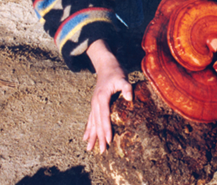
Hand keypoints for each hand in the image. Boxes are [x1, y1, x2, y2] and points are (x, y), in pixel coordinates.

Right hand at [84, 39, 131, 153]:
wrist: (105, 66)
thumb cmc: (116, 73)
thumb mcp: (122, 78)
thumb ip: (126, 88)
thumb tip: (130, 97)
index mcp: (101, 98)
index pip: (104, 116)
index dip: (106, 129)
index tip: (109, 140)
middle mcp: (95, 103)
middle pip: (96, 123)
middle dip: (99, 137)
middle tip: (101, 151)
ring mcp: (93, 104)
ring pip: (92, 123)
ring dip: (91, 136)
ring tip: (89, 149)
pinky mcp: (94, 105)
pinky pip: (90, 120)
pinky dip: (88, 129)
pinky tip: (86, 138)